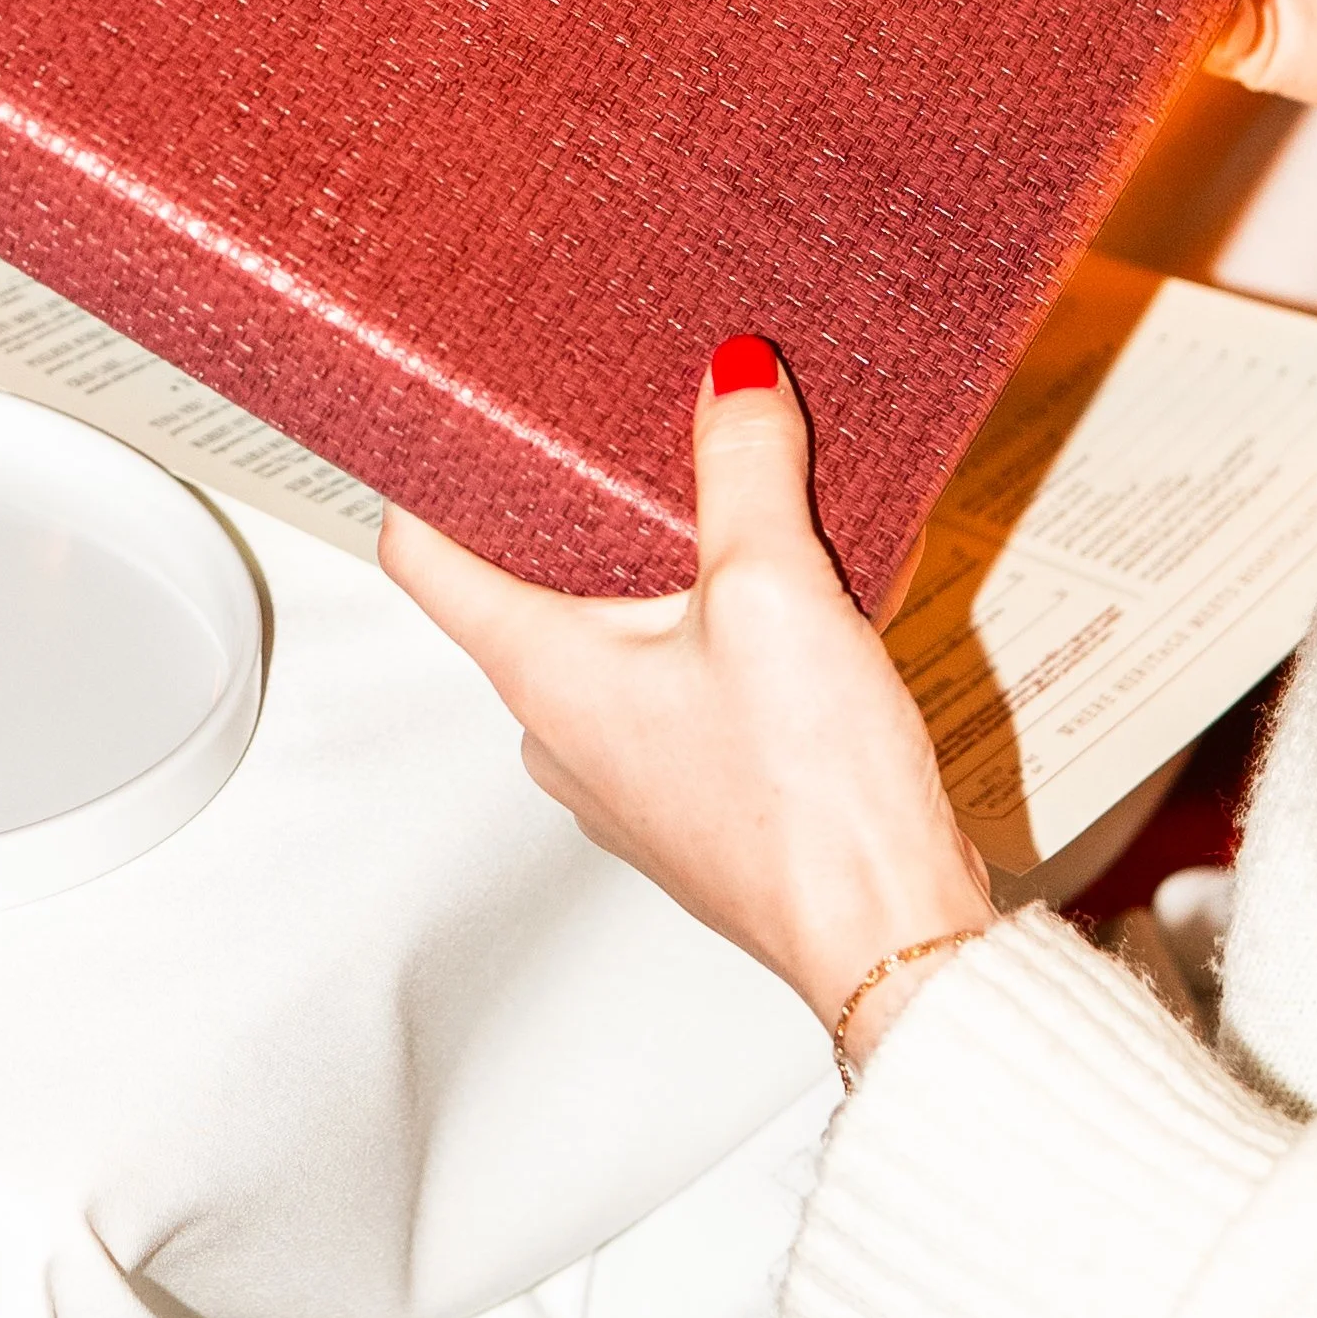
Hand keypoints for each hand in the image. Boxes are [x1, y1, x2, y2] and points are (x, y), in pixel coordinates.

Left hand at [379, 344, 993, 1067]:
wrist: (893, 940)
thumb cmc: (814, 805)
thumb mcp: (777, 592)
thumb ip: (745, 468)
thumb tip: (730, 377)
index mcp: (542, 675)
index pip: (422, 556)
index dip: (426, 474)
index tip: (443, 414)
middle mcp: (563, 732)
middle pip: (528, 586)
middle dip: (581, 507)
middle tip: (627, 433)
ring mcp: (626, 773)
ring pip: (615, 639)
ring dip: (667, 574)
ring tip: (727, 506)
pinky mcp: (694, 795)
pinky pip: (679, 687)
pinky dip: (718, 635)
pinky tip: (789, 600)